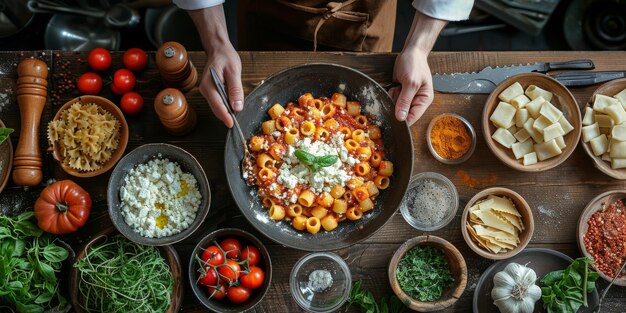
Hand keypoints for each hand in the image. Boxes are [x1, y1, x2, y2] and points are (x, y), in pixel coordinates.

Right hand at [188, 5, 242, 127]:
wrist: (218, 49)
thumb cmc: (226, 57)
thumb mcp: (234, 71)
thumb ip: (235, 89)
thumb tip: (237, 107)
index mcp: (209, 84)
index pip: (217, 105)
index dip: (225, 116)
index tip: (232, 124)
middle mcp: (205, 90)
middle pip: (216, 108)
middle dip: (226, 116)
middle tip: (237, 123)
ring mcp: (207, 91)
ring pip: (217, 106)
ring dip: (226, 112)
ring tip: (236, 116)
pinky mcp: (211, 92)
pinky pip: (218, 102)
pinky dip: (225, 106)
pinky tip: (233, 106)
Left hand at [389, 48, 432, 125]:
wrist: (410, 52)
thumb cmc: (415, 64)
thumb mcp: (411, 83)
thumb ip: (405, 101)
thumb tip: (401, 118)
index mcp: (424, 100)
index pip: (413, 117)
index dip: (403, 119)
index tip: (393, 115)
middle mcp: (417, 100)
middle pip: (403, 113)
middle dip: (397, 104)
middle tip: (398, 92)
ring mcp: (408, 97)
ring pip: (396, 107)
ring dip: (393, 98)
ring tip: (398, 87)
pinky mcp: (401, 93)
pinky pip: (392, 99)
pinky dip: (391, 94)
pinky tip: (395, 86)